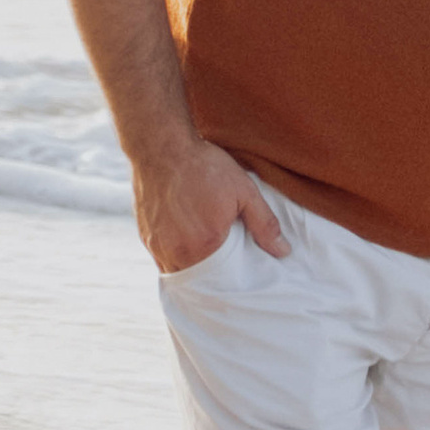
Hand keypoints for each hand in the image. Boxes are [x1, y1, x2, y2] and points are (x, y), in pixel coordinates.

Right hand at [134, 140, 287, 273]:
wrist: (162, 146)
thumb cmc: (204, 166)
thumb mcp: (244, 191)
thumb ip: (264, 224)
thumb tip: (283, 251)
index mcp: (205, 245)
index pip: (223, 282)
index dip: (233, 283)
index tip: (242, 278)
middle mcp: (177, 252)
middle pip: (199, 282)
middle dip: (213, 281)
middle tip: (227, 273)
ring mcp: (158, 246)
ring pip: (178, 273)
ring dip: (193, 271)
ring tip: (208, 261)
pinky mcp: (145, 236)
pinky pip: (162, 260)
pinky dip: (176, 259)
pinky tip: (188, 248)